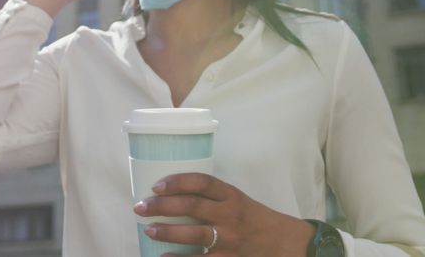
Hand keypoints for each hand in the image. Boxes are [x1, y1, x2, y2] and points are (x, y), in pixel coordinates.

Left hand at [133, 173, 314, 255]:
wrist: (283, 242)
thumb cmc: (254, 218)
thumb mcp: (237, 200)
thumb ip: (212, 197)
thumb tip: (172, 194)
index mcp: (231, 195)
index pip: (202, 182)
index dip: (177, 181)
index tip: (156, 185)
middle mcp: (230, 214)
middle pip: (192, 206)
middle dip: (162, 206)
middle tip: (141, 206)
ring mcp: (229, 239)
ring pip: (194, 234)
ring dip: (167, 232)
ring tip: (149, 229)